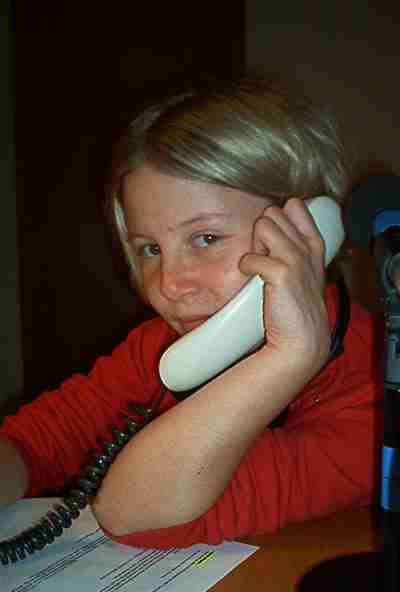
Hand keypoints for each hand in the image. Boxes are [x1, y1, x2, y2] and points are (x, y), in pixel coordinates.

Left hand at [239, 198, 330, 374]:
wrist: (303, 339)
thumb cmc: (298, 308)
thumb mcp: (305, 272)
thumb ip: (293, 247)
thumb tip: (268, 226)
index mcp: (313, 244)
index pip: (295, 206)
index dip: (277, 218)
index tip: (273, 239)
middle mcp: (306, 247)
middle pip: (273, 213)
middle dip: (262, 232)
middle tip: (264, 257)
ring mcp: (296, 259)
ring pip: (263, 225)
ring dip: (254, 245)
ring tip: (259, 267)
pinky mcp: (281, 273)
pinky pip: (251, 256)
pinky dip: (246, 267)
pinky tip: (253, 279)